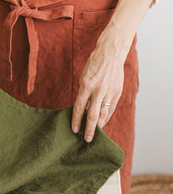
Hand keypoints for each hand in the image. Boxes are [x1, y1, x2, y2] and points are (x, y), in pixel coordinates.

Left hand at [71, 24, 130, 141]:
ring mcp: (109, 92)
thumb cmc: (93, 65)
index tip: (74, 130)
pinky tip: (101, 124)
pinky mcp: (117, 92)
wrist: (111, 53)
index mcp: (87, 86)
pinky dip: (106, 118)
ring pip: (104, 114)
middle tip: (86, 140)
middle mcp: (98, 90)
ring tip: (94, 135)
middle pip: (93, 115)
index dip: (76, 120)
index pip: (79, 108)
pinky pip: (110, 109)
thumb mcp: (83, 78)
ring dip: (99, 126)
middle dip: (89, 129)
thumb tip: (82, 111)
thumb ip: (83, 94)